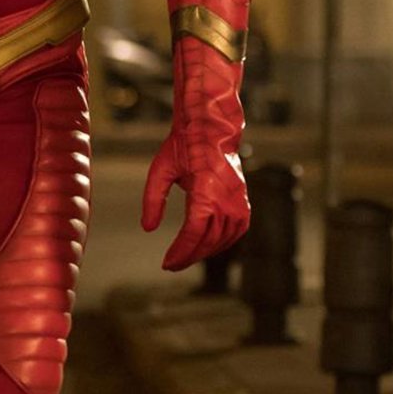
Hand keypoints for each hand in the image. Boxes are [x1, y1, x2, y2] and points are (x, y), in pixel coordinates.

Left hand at [142, 132, 248, 270]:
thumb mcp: (160, 170)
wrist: (212, 128)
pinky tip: (207, 246)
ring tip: (186, 257)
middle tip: (171, 265)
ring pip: (223, 238)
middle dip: (189, 256)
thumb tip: (147, 228)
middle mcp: (226, 198)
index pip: (194, 232)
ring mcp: (239, 200)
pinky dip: (223, 242)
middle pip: (208, 240)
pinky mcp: (244, 201)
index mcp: (206, 190)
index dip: (180, 252)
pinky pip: (237, 231)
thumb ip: (153, 200)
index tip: (166, 263)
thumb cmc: (183, 146)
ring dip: (204, 252)